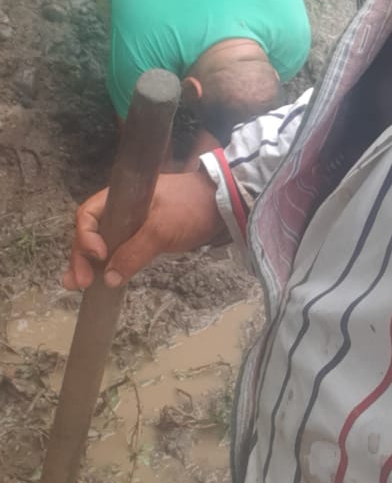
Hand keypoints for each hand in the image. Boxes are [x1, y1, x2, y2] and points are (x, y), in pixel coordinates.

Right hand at [63, 170, 225, 290]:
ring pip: (102, 242)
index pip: (89, 215)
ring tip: (77, 286)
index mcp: (121, 196)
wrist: (223, 203)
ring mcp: (131, 222)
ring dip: (88, 263)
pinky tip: (100, 280)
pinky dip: (107, 264)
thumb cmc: (191, 208)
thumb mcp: (162, 229)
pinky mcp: (142, 236)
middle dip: (81, 256)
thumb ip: (134, 252)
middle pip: (90, 232)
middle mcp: (121, 208)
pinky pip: (118, 249)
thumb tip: (108, 279)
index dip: (87, 237)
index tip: (100, 256)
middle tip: (79, 283)